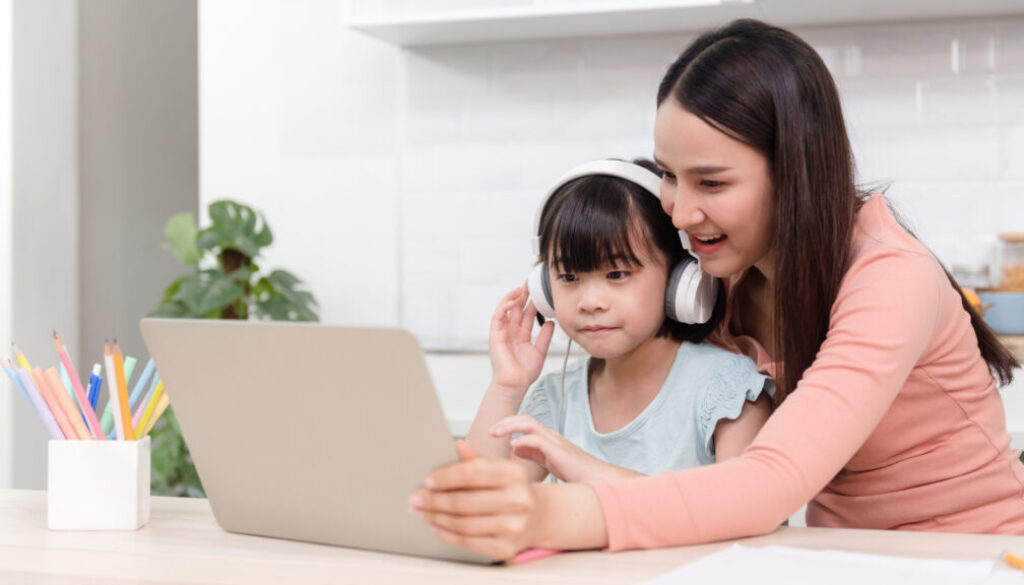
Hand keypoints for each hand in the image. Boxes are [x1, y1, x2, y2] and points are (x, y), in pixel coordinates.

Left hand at [410, 440, 536, 559]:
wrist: (538, 516)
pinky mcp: (505, 548)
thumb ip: (475, 460)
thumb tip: (457, 445)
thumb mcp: (497, 469)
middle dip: (433, 501)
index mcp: (514, 474)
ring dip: (436, 518)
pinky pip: (467, 541)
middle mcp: (518, 500)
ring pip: (462, 523)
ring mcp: (513, 526)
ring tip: (421, 512)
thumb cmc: (510, 489)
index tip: (427, 480)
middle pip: (463, 502)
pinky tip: (436, 525)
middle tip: (415, 499)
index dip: (446, 477)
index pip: (472, 474)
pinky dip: (446, 534)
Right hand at [488, 286, 554, 398]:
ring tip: (521, 287)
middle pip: (517, 307)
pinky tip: (512, 300)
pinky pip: (498, 316)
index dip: (532, 301)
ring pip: (506, 308)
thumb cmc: (524, 373)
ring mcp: (502, 331)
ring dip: (512, 297)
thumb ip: (544, 337)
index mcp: (521, 334)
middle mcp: (511, 330)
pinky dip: (504, 306)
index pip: (527, 313)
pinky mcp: (495, 334)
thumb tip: (551, 322)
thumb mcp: (539, 351)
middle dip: (523, 294)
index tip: (540, 290)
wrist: (514, 384)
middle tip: (530, 281)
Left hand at [491, 415, 639, 481]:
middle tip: (489, 431)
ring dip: (509, 426)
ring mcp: (556, 443)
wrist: (602, 484)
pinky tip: (513, 447)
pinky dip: (524, 440)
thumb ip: (533, 455)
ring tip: (495, 432)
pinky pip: (538, 440)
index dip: (506, 425)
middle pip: (524, 419)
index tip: (491, 434)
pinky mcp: (560, 453)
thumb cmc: (578, 477)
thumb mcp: (550, 463)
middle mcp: (551, 437)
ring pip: (529, 424)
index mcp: (548, 440)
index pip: (524, 424)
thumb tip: (514, 449)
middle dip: (505, 422)